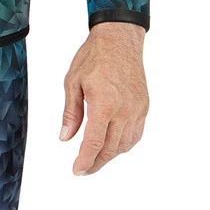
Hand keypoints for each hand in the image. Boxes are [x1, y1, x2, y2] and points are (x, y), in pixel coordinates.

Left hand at [60, 22, 148, 176]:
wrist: (120, 38)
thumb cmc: (94, 57)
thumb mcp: (72, 83)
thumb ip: (71, 113)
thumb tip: (65, 137)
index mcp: (103, 104)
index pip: (94, 143)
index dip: (85, 161)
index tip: (77, 170)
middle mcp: (123, 109)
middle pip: (110, 149)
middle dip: (95, 163)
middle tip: (83, 170)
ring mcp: (136, 108)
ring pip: (124, 145)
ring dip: (109, 156)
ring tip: (95, 160)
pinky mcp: (143, 106)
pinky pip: (136, 134)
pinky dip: (124, 145)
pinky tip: (113, 147)